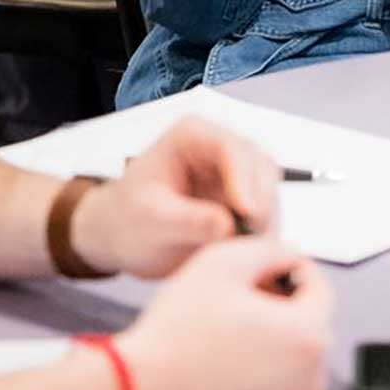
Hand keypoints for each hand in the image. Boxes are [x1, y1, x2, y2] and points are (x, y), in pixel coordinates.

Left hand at [68, 117, 280, 278]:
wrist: (120, 239)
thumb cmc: (126, 220)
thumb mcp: (150, 220)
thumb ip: (187, 220)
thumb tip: (228, 226)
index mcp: (193, 136)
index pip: (233, 148)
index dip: (246, 180)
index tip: (248, 215)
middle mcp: (219, 148)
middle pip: (261, 166)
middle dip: (261, 203)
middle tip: (252, 240)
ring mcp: (234, 175)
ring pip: (269, 192)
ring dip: (264, 222)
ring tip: (244, 252)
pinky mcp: (242, 201)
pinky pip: (265, 215)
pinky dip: (261, 234)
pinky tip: (245, 253)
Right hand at [114, 237, 331, 389]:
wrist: (139, 389)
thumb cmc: (177, 329)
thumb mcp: (225, 261)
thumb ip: (271, 249)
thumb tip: (291, 258)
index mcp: (309, 336)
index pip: (319, 289)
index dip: (291, 270)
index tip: (265, 271)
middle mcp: (310, 382)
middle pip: (308, 329)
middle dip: (283, 310)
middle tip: (241, 303)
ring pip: (293, 366)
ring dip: (273, 348)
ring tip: (230, 337)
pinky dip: (259, 384)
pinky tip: (225, 370)